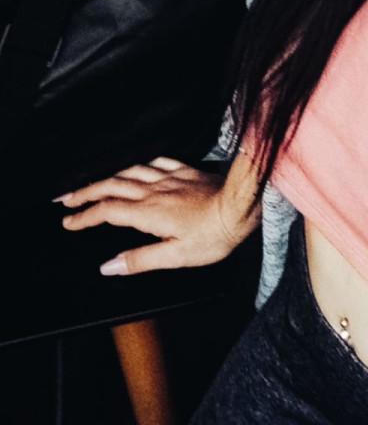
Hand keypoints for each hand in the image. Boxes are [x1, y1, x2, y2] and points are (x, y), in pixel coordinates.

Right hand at [55, 156, 249, 275]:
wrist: (242, 206)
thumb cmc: (213, 235)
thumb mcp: (176, 256)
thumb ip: (140, 260)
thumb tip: (109, 266)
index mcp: (148, 212)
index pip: (107, 212)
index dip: (84, 217)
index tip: (68, 221)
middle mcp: (154, 190)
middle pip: (111, 186)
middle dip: (85, 192)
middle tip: (66, 199)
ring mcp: (170, 177)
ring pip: (130, 171)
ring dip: (107, 176)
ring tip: (92, 181)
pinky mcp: (185, 171)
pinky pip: (156, 161)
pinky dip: (138, 163)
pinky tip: (135, 165)